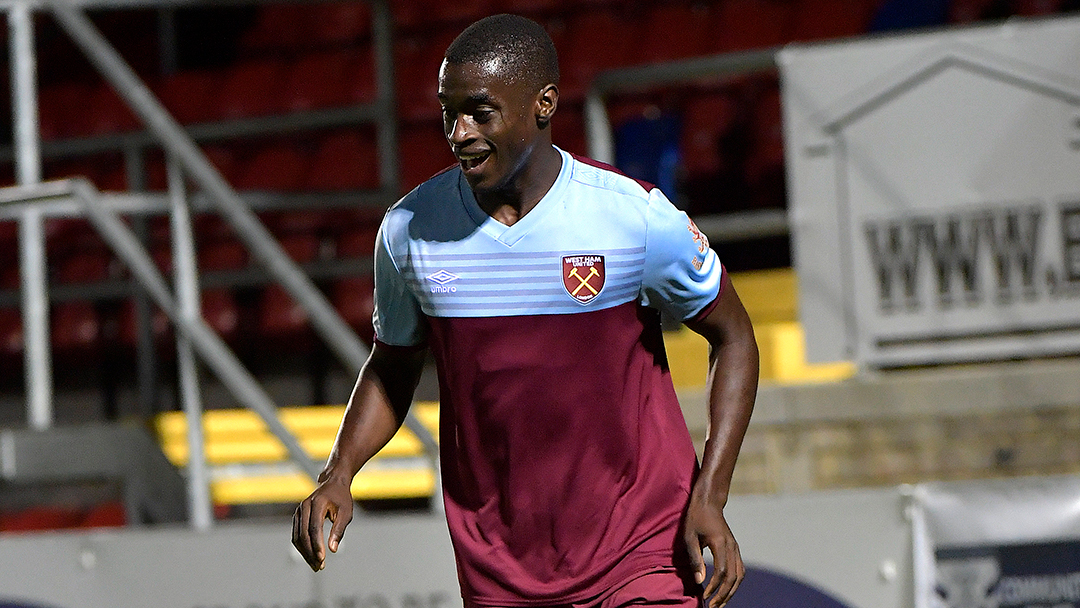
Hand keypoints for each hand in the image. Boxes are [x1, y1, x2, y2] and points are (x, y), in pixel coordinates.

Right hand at [292, 475, 353, 571]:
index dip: (317, 544)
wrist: (333, 484)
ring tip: (316, 565)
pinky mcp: (297, 516)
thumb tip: (333, 549)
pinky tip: (311, 556)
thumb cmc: (342, 498)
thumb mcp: (346, 512)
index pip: (314, 527)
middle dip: (310, 552)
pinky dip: (302, 547)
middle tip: (319, 566)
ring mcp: (299, 511)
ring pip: (297, 536)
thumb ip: (339, 530)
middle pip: (303, 534)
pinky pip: (296, 535)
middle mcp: (304, 506)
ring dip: (305, 552)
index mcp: (317, 503)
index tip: (323, 558)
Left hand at [682, 488, 744, 607]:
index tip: (704, 596)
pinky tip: (726, 590)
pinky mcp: (735, 549)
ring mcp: (736, 548)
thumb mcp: (689, 537)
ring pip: (739, 575)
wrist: (708, 503)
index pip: (722, 572)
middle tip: (712, 606)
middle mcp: (732, 547)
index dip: (714, 587)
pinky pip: (740, 570)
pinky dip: (735, 582)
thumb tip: (699, 581)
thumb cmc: (695, 518)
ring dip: (731, 591)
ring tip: (720, 603)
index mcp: (721, 543)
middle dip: (723, 595)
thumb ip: (695, 559)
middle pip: (733, 577)